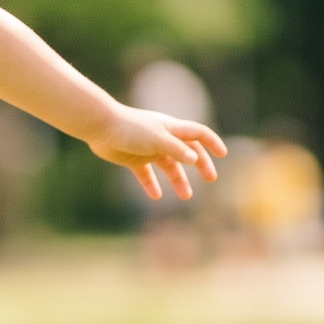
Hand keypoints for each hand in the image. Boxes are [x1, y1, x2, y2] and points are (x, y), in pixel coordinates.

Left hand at [86, 105, 227, 199]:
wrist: (101, 127)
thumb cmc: (131, 129)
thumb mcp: (158, 139)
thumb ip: (176, 149)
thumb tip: (195, 159)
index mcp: (172, 128)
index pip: (198, 133)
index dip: (211, 142)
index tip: (223, 154)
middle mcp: (163, 138)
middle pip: (187, 151)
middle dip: (200, 164)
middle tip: (211, 178)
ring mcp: (149, 149)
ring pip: (169, 166)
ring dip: (179, 180)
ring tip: (186, 196)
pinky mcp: (134, 159)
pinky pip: (146, 174)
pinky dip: (152, 185)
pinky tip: (155, 196)